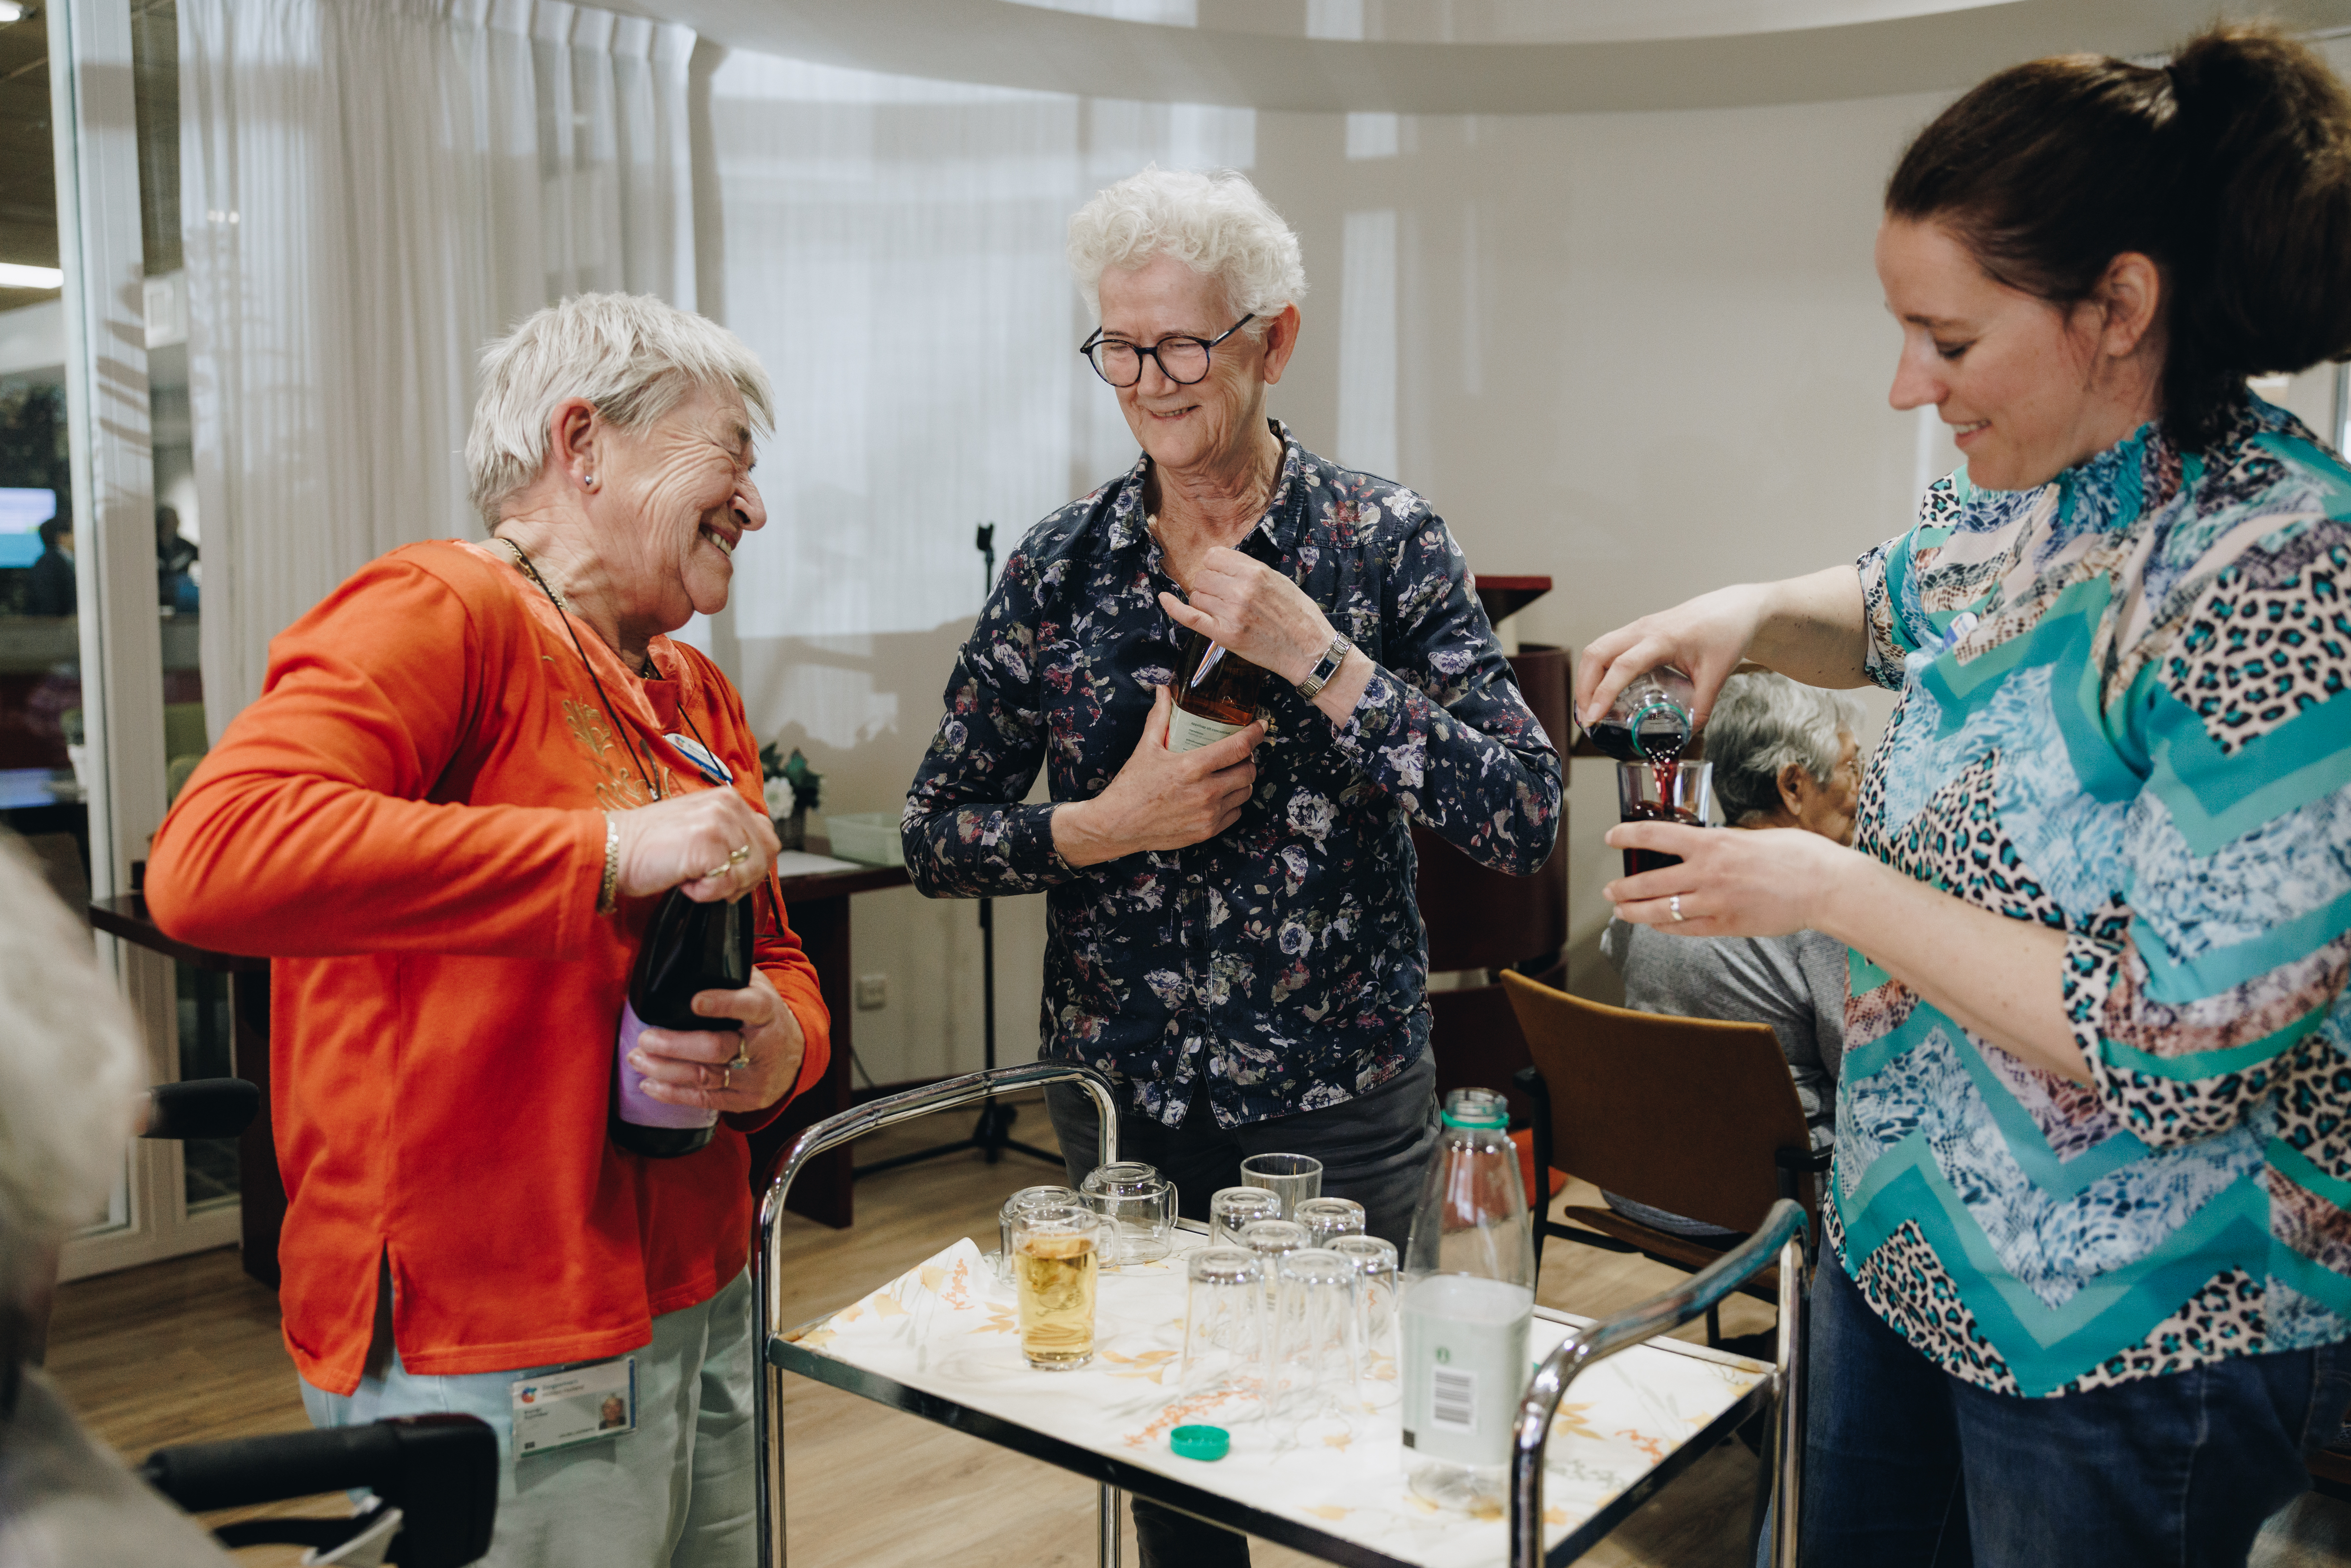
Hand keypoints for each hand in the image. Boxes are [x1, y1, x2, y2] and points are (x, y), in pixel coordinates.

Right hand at [611, 787, 779, 902]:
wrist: (613, 848)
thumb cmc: (651, 845)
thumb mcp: (699, 828)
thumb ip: (729, 835)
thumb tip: (754, 860)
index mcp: (728, 799)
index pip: (767, 836)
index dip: (755, 863)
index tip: (733, 877)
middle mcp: (727, 804)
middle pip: (766, 854)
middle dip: (745, 879)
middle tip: (715, 884)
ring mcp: (719, 822)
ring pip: (749, 871)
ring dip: (722, 886)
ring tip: (693, 877)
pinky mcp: (707, 844)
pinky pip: (725, 885)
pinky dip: (705, 893)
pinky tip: (683, 880)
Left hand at [629, 968, 805, 1112]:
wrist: (796, 1055)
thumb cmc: (765, 1016)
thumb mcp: (758, 987)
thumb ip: (730, 974)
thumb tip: (689, 953)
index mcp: (766, 1011)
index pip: (749, 1006)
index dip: (723, 1004)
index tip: (695, 1001)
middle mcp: (763, 1046)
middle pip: (717, 1048)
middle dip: (675, 1045)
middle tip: (645, 1039)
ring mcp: (755, 1077)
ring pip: (706, 1077)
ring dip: (665, 1070)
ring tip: (638, 1059)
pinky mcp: (746, 1101)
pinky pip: (705, 1101)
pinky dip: (673, 1094)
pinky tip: (651, 1084)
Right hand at [1052, 685, 1264, 867]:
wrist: (1117, 826)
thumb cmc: (1131, 786)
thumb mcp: (1146, 748)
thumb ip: (1160, 717)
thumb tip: (1164, 690)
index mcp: (1192, 767)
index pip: (1239, 747)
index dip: (1256, 734)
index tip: (1261, 726)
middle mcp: (1205, 792)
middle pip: (1248, 770)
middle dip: (1248, 758)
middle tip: (1239, 753)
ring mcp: (1208, 814)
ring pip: (1245, 792)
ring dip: (1242, 780)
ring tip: (1229, 772)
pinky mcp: (1207, 832)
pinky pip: (1235, 813)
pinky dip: (1233, 802)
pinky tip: (1220, 794)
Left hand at [1160, 547, 1333, 685]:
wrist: (1309, 650)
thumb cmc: (1298, 616)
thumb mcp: (1279, 581)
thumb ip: (1250, 570)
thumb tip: (1222, 563)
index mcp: (1256, 572)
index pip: (1213, 557)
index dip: (1214, 566)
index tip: (1220, 576)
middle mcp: (1241, 589)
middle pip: (1202, 576)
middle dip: (1208, 585)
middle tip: (1224, 598)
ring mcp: (1231, 613)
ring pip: (1196, 595)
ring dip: (1203, 601)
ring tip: (1222, 612)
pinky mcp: (1224, 635)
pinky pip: (1189, 616)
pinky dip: (1172, 607)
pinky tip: (1164, 599)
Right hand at [1574, 582, 1771, 731]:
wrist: (1735, 608)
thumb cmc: (1727, 632)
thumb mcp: (1717, 675)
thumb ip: (1701, 708)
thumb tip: (1685, 734)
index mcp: (1662, 639)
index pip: (1622, 667)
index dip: (1603, 694)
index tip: (1593, 718)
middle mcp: (1643, 629)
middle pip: (1595, 654)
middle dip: (1584, 687)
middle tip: (1586, 717)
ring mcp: (1639, 627)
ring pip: (1597, 648)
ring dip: (1587, 677)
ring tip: (1589, 707)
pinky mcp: (1639, 630)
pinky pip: (1608, 646)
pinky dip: (1598, 668)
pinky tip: (1604, 688)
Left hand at [1603, 821, 1855, 938]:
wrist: (1825, 886)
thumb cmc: (1797, 855)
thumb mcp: (1752, 836)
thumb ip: (1721, 843)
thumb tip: (1701, 846)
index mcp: (1713, 843)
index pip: (1655, 836)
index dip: (1627, 837)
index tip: (1611, 838)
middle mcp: (1707, 873)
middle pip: (1648, 881)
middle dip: (1623, 887)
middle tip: (1610, 889)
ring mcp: (1715, 903)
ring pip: (1659, 911)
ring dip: (1634, 912)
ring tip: (1621, 911)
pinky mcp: (1727, 926)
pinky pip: (1684, 929)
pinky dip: (1664, 927)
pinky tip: (1655, 925)